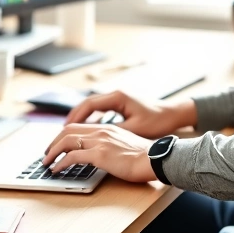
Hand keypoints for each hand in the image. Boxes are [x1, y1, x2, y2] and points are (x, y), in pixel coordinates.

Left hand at [42, 124, 156, 182]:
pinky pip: (73, 156)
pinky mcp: (100, 154)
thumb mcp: (125, 144)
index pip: (78, 126)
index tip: (57, 145)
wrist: (155, 158)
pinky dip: (61, 163)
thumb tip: (102, 154)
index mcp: (107, 128)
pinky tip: (57, 170)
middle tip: (47, 154)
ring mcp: (100, 141)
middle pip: (68, 131)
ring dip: (53, 152)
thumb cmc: (145, 156)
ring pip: (67, 141)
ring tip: (47, 163)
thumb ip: (112, 144)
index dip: (63, 135)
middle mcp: (101, 131)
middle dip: (53, 142)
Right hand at [66, 90, 195, 138]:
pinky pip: (99, 111)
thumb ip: (114, 131)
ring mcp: (117, 99)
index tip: (64, 129)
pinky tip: (84, 132)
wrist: (172, 114)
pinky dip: (89, 120)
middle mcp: (115, 95)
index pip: (88, 104)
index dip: (75, 117)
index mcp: (117, 97)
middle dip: (72, 118)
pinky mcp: (120, 105)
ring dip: (79, 119)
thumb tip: (94, 137)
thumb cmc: (157, 121)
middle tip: (60, 133)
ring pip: (91, 107)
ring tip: (67, 134)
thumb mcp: (134, 128)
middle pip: (86, 104)